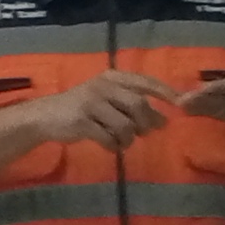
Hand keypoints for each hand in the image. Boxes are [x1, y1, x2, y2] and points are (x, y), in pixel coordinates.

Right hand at [34, 68, 181, 149]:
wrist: (44, 117)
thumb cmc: (82, 108)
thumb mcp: (107, 99)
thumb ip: (133, 105)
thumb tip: (164, 121)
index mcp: (111, 77)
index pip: (144, 82)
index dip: (165, 92)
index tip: (180, 104)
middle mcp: (102, 86)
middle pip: (138, 105)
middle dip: (146, 123)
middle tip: (146, 133)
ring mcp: (91, 104)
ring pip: (125, 125)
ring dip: (128, 138)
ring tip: (123, 141)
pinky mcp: (82, 122)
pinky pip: (109, 139)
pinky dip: (114, 146)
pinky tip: (109, 146)